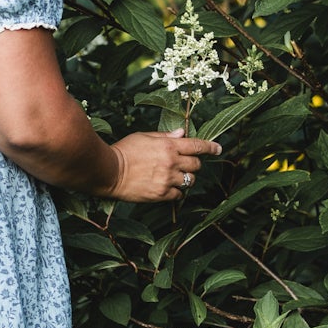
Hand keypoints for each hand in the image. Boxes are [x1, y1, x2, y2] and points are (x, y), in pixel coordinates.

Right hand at [102, 127, 222, 201]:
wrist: (108, 171)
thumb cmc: (124, 151)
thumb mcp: (144, 137)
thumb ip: (165, 136)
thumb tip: (182, 133)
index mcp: (168, 145)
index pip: (197, 145)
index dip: (211, 147)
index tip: (218, 148)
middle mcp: (171, 162)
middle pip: (196, 164)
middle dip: (194, 163)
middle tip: (185, 164)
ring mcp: (167, 179)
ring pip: (190, 181)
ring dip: (186, 178)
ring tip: (174, 176)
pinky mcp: (161, 194)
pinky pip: (179, 194)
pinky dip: (177, 191)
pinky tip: (168, 187)